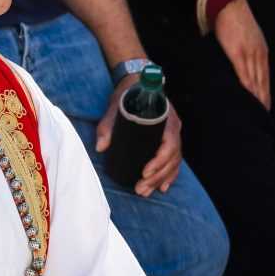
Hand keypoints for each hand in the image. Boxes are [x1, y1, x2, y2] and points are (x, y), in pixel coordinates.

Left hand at [96, 80, 181, 195]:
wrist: (136, 83)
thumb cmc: (128, 95)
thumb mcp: (115, 107)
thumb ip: (107, 126)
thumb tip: (101, 147)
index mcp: (165, 118)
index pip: (169, 144)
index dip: (159, 161)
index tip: (145, 172)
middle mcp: (173, 127)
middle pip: (172, 158)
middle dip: (157, 176)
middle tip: (140, 189)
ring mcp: (173, 134)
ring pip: (174, 162)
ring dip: (161, 179)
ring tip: (146, 192)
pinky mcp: (169, 139)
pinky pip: (174, 160)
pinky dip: (169, 175)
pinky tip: (162, 187)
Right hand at [214, 0, 270, 110]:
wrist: (228, 2)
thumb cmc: (233, 18)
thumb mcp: (245, 36)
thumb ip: (245, 50)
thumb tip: (240, 62)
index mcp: (261, 50)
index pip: (265, 77)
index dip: (266, 93)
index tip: (267, 107)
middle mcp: (259, 54)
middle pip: (264, 82)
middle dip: (265, 99)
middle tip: (265, 117)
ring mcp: (250, 54)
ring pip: (257, 81)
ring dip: (258, 97)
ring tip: (258, 113)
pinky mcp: (238, 53)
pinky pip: (245, 74)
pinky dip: (249, 87)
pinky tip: (250, 98)